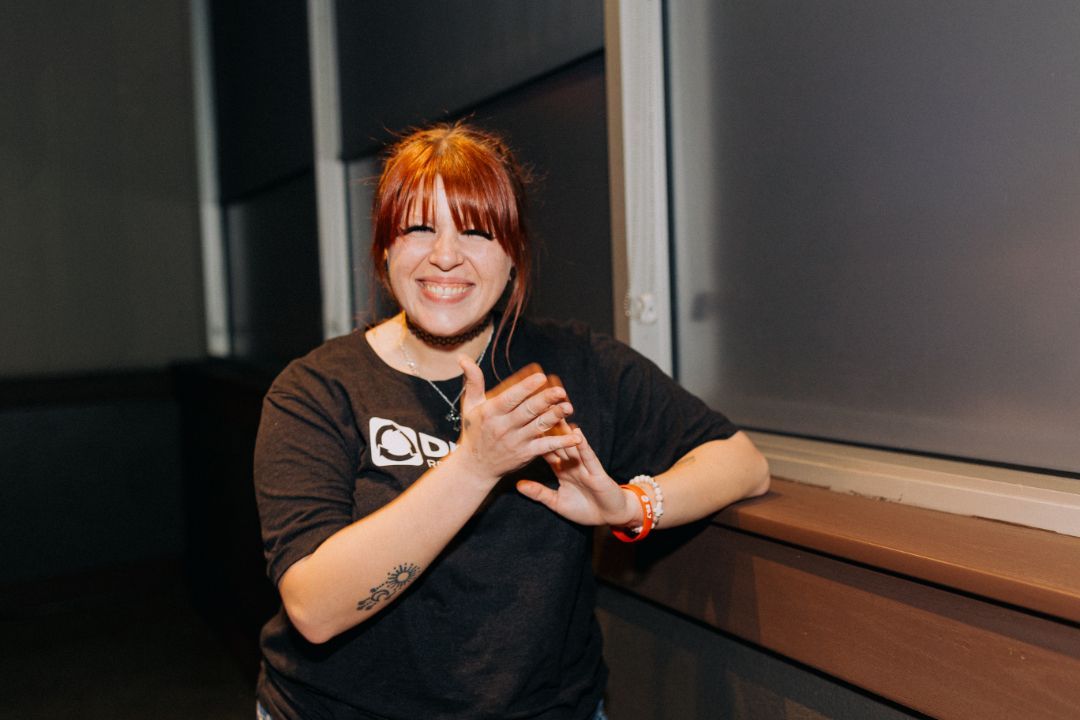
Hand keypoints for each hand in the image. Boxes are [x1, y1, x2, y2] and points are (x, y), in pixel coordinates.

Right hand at [454, 358, 581, 483]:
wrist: (475, 466)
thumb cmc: (474, 431)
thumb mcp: (470, 406)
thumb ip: (473, 381)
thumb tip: (463, 358)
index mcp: (490, 413)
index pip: (510, 399)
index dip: (525, 388)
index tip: (540, 377)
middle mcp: (503, 427)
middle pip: (527, 412)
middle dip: (545, 400)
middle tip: (561, 391)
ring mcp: (515, 442)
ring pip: (538, 427)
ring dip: (555, 417)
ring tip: (569, 407)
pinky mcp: (525, 455)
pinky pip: (545, 448)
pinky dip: (561, 443)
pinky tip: (575, 437)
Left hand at [516, 425, 639, 527]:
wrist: (610, 517)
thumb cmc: (585, 510)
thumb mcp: (557, 503)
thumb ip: (539, 492)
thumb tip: (518, 484)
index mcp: (562, 469)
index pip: (546, 449)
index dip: (536, 437)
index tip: (523, 423)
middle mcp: (572, 464)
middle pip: (558, 441)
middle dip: (550, 426)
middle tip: (539, 407)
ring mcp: (585, 466)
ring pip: (572, 445)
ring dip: (565, 430)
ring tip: (557, 413)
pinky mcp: (597, 473)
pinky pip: (588, 458)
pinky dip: (583, 447)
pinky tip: (578, 434)